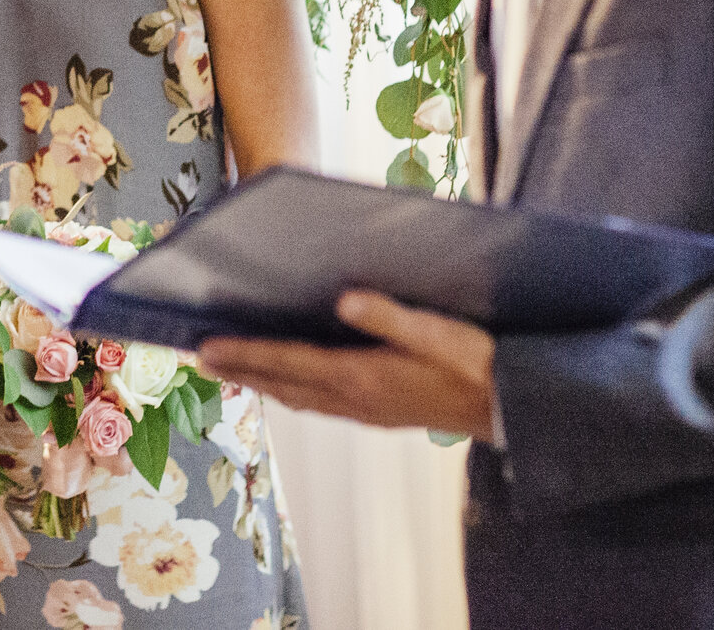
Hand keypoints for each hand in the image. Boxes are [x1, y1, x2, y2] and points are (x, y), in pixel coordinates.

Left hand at [199, 290, 500, 442]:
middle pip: (284, 384)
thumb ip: (391, 316)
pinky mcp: (380, 413)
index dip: (246, 354)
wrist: (513, 409)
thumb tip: (345, 299)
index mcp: (364, 377)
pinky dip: (292, 392)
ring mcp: (367, 411)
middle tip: (200, 358)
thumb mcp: (440, 332)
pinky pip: (321, 403)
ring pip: (300, 398)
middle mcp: (357, 399)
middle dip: (241, 370)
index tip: (206, 347)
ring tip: (231, 369)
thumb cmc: (479, 365)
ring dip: (262, 382)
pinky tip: (288, 385)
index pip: (290, 362)